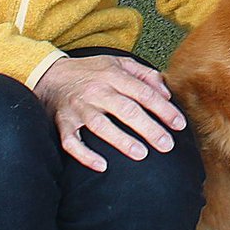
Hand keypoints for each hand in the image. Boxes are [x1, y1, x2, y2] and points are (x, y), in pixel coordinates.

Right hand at [33, 54, 187, 171]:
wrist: (49, 75)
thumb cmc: (90, 71)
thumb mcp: (117, 63)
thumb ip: (144, 74)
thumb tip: (166, 92)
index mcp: (112, 76)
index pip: (143, 93)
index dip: (163, 109)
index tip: (179, 124)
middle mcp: (96, 91)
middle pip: (126, 110)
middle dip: (149, 128)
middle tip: (167, 145)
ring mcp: (79, 109)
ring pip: (101, 126)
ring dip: (121, 141)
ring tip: (141, 154)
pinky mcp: (63, 124)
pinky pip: (72, 142)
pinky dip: (85, 155)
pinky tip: (102, 166)